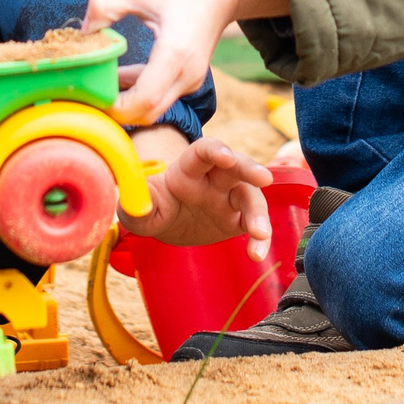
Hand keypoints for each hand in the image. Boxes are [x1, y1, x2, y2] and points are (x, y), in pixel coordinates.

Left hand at [85, 0, 287, 127]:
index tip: (88, 92)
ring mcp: (191, 81)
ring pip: (152, 110)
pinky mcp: (189, 82)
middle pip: (146, 113)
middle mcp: (186, 74)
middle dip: (114, 109)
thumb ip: (105, 5)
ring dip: (125, 101)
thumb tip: (83, 33)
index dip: (113, 106)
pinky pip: (160, 100)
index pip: (143, 100)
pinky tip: (120, 75)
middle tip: (87, 91)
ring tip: (99, 81)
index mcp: (175, 52)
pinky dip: (137, 94)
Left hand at [124, 128, 274, 259]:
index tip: (226, 157)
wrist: (166, 221)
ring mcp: (228, 197)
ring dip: (259, 213)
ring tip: (260, 234)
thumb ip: (139, 204)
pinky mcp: (238, 218)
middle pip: (236, 166)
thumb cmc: (152, 206)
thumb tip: (139, 203)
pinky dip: (259, 238)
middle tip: (264, 178)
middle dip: (250, 169)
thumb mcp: (138, 207)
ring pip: (250, 196)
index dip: (215, 150)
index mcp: (187, 168)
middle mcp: (213, 178)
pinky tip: (258, 253)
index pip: (203, 152)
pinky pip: (253, 225)